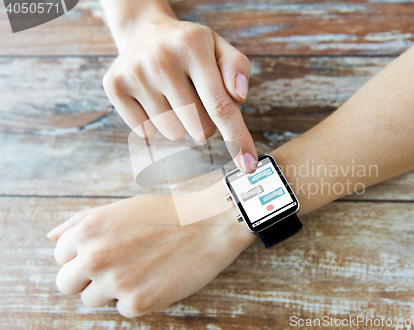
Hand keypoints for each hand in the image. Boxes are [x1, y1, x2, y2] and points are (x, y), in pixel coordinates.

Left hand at [46, 191, 255, 317]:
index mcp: (88, 230)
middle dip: (87, 278)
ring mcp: (115, 281)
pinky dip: (138, 298)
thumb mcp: (120, 208)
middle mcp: (95, 256)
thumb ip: (80, 221)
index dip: (82, 255)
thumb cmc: (167, 214)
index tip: (105, 252)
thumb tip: (50, 236)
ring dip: (112, 289)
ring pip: (91, 300)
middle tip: (117, 267)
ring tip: (140, 269)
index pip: (60, 256)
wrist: (210, 224)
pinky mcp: (138, 303)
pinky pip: (122, 309)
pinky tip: (157, 278)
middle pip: (65, 284)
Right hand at [102, 11, 257, 172]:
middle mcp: (161, 59)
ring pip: (174, 132)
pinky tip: (153, 96)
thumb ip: (237, 68)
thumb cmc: (190, 47)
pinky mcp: (115, 87)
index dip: (237, 139)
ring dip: (180, 122)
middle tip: (196, 96)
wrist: (144, 32)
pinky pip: (146, 131)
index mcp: (193, 46)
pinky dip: (155, 122)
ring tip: (173, 93)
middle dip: (206, 122)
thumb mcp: (219, 47)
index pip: (220, 105)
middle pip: (199, 127)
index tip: (248, 165)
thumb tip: (239, 97)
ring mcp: (134, 74)